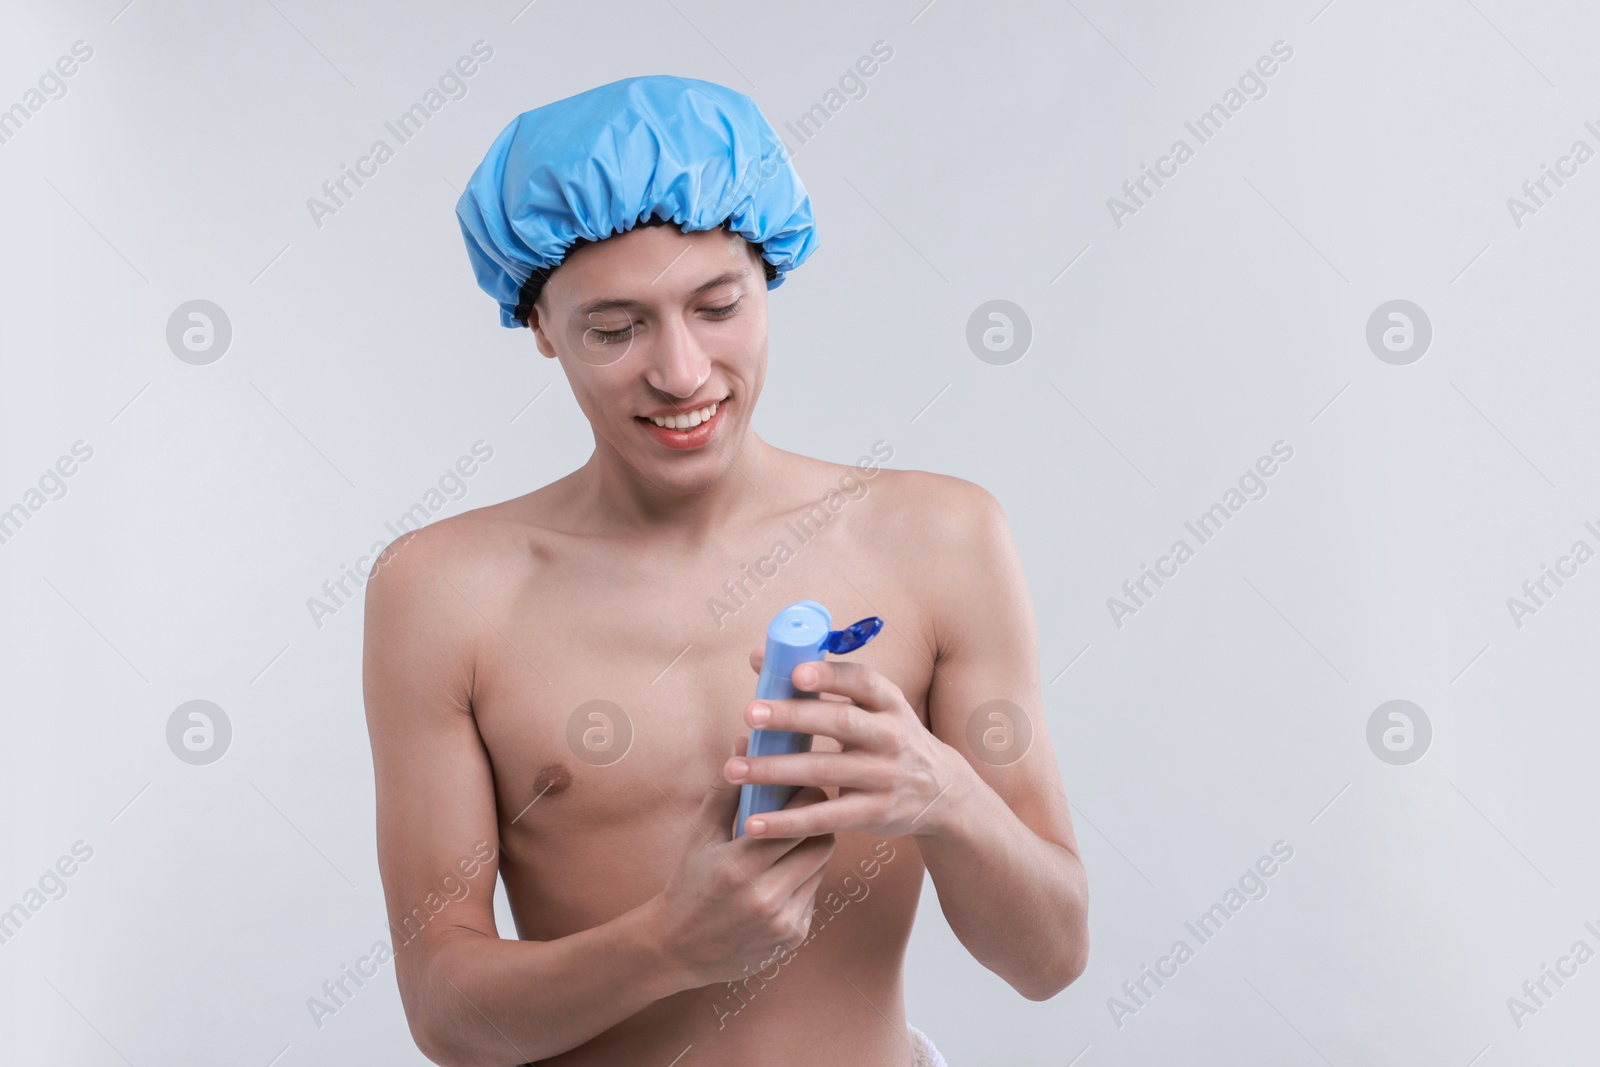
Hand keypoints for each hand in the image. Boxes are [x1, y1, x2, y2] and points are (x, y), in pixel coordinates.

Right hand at [651, 736, 836, 986]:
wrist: (678, 948)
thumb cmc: (689, 881)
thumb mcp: (699, 834)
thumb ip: (725, 789)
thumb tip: (742, 742)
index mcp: (739, 866)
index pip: (799, 819)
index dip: (807, 797)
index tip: (800, 785)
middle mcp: (765, 897)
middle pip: (822, 842)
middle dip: (815, 821)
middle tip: (802, 810)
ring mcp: (782, 921)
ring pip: (821, 868)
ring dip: (810, 849)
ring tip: (789, 840)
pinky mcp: (793, 937)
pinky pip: (813, 893)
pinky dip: (803, 879)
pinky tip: (780, 875)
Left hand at [724, 651, 964, 838]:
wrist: (942, 792)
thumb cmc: (888, 739)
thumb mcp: (872, 708)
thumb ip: (820, 685)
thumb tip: (759, 657)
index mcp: (889, 703)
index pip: (862, 681)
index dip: (830, 675)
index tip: (795, 671)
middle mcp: (891, 736)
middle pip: (840, 722)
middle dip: (792, 717)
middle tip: (749, 714)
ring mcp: (885, 776)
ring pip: (825, 771)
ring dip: (775, 770)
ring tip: (734, 768)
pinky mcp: (875, 813)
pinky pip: (826, 817)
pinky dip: (788, 821)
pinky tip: (754, 823)